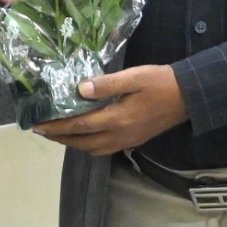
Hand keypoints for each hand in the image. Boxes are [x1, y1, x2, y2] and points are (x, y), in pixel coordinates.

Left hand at [35, 65, 186, 154]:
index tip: (39, 123)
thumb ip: (106, 84)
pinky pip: (103, 149)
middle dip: (60, 137)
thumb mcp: (133, 77)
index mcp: (118, 119)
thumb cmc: (160, 82)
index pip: (80, 125)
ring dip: (72, 143)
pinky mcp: (132, 141)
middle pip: (82, 142)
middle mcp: (120, 135)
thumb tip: (80, 90)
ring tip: (58, 133)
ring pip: (92, 149)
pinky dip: (87, 145)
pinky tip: (83, 136)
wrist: (188, 97)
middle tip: (42, 130)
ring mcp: (126, 141)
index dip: (57, 126)